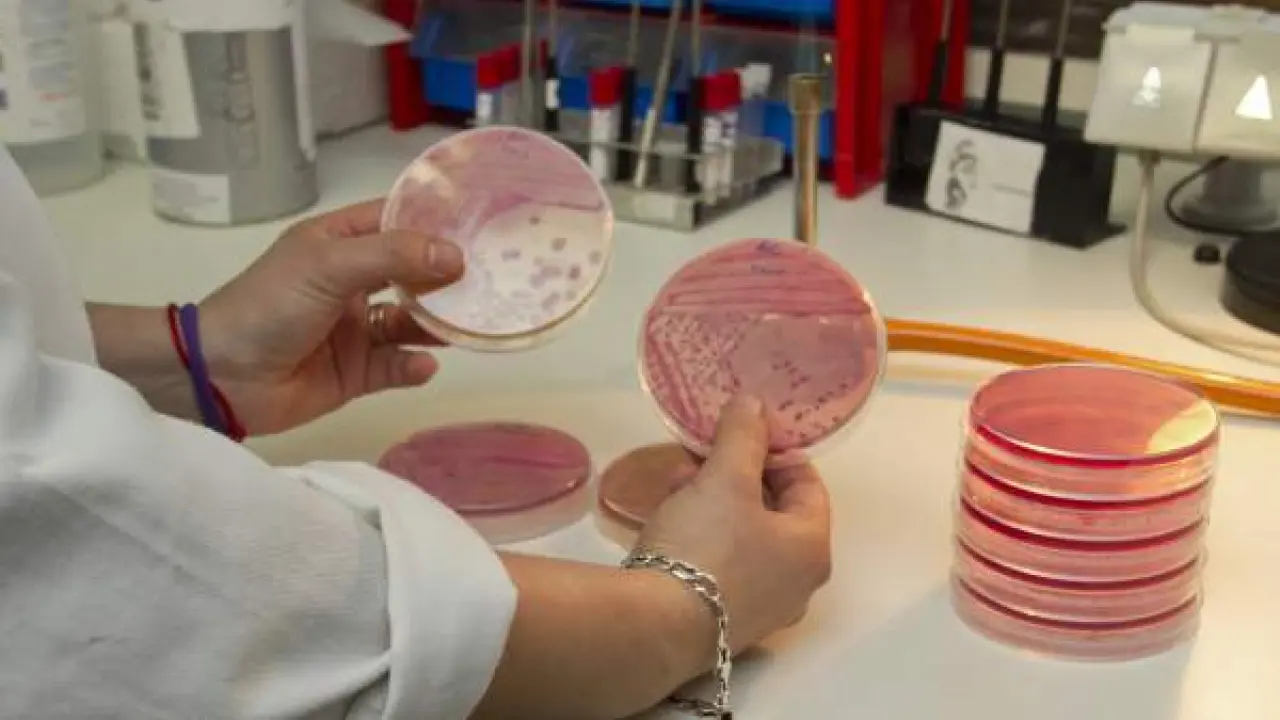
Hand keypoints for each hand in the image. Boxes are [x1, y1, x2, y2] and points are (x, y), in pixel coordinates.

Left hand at [199, 200, 463, 435]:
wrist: (220, 377)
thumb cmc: (269, 305)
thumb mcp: (329, 266)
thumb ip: (394, 256)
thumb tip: (455, 256)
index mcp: (340, 243)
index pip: (397, 221)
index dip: (436, 221)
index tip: (484, 223)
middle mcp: (352, 281)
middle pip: (414, 273)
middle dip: (449, 277)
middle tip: (496, 278)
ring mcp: (356, 328)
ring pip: (412, 322)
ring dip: (439, 323)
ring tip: (471, 324)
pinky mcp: (357, 372)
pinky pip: (397, 366)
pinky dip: (414, 365)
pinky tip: (425, 364)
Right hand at [637, 396, 832, 656]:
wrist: (656, 627)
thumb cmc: (705, 545)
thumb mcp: (725, 478)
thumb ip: (743, 435)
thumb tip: (755, 404)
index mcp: (812, 550)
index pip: (808, 485)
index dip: (776, 451)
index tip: (741, 433)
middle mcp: (797, 586)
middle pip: (773, 512)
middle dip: (735, 476)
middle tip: (701, 457)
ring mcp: (761, 610)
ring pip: (744, 538)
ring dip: (714, 504)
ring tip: (678, 486)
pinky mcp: (724, 624)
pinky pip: (723, 566)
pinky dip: (703, 538)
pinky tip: (671, 524)